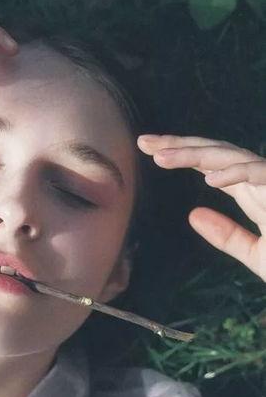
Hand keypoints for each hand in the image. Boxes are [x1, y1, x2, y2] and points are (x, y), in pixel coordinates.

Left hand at [137, 134, 265, 282]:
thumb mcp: (257, 255)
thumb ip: (227, 236)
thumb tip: (192, 214)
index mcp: (253, 191)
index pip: (211, 165)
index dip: (181, 155)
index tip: (147, 150)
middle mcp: (263, 180)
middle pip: (216, 154)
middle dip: (180, 145)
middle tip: (143, 141)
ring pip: (234, 157)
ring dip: (198, 155)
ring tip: (163, 157)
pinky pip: (263, 176)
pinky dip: (238, 174)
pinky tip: (211, 178)